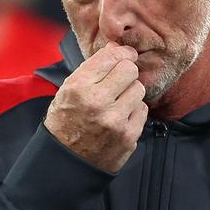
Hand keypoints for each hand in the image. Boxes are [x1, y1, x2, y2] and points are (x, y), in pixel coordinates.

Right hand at [44, 42, 148, 172]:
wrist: (66, 161)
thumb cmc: (66, 121)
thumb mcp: (68, 91)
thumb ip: (92, 68)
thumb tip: (117, 48)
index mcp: (79, 87)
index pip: (111, 56)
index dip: (121, 53)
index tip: (124, 55)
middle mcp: (97, 102)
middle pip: (130, 70)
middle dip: (126, 72)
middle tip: (119, 80)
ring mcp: (115, 120)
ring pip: (139, 89)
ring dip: (130, 92)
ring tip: (117, 101)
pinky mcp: (128, 135)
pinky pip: (142, 110)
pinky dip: (134, 110)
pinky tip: (121, 116)